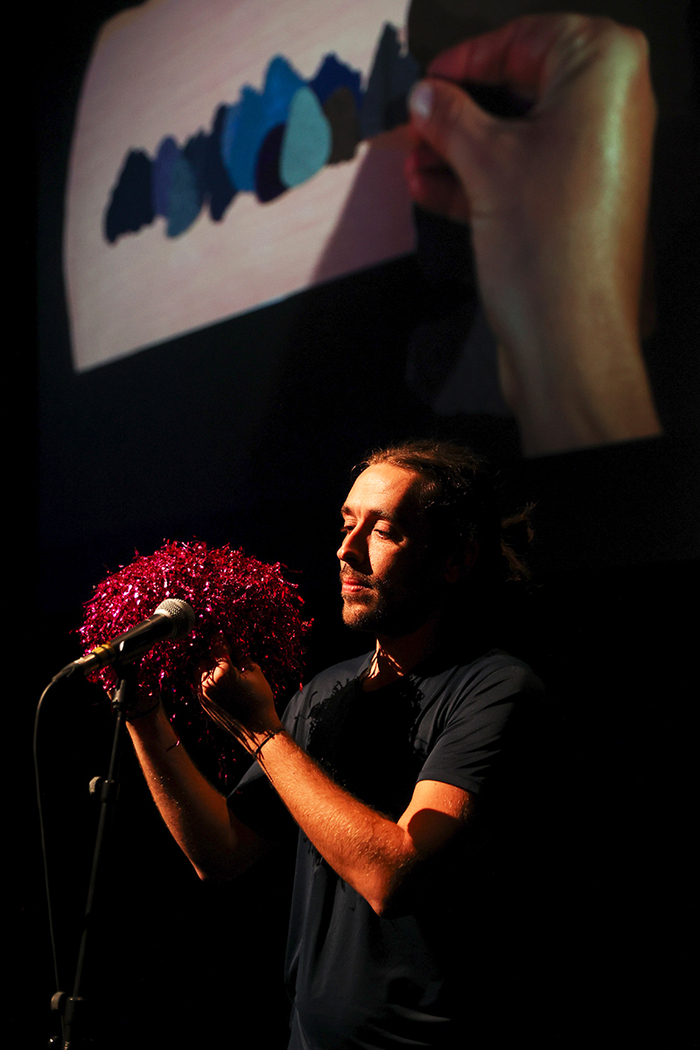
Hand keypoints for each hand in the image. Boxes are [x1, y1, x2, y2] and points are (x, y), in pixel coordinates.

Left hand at [198, 642, 280, 748]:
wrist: (257, 730)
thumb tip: (235, 647)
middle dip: (213, 654)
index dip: (220, 639)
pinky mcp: (203, 704)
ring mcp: (203, 694)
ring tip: (220, 665)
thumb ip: (242, 657)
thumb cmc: (259, 700)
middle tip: (224, 652)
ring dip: (207, 666)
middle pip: (204, 658)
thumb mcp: (255, 673)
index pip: (217, 648)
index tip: (220, 634)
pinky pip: (199, 685)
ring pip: (199, 671)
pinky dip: (206, 679)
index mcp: (222, 672)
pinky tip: (218, 678)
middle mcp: (208, 683)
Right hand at [405, 14, 660, 453]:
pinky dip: (478, 179)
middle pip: (521, 89)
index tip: (427, 79)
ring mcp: (595, 160)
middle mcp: (610, 110)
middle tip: (415, 122)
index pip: (526, 38)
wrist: (568, 339)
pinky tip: (431, 189)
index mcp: (604, 71)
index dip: (468, 59)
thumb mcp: (483, 163)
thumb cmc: (550, 247)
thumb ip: (450, 117)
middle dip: (460, 111)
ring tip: (414, 160)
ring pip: (516, 136)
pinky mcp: (576, 204)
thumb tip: (426, 95)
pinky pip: (522, 175)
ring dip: (459, 149)